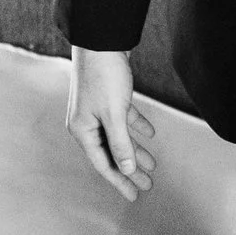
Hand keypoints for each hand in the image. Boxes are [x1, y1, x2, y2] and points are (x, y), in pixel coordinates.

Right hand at [66, 46, 156, 200]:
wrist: (101, 39)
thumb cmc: (103, 75)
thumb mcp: (114, 114)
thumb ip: (120, 144)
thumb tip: (126, 169)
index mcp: (82, 131)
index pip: (104, 164)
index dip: (120, 181)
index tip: (135, 195)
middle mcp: (87, 123)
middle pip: (112, 153)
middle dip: (130, 170)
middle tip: (148, 185)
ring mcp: (97, 111)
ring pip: (119, 137)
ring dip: (135, 150)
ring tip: (152, 164)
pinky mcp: (108, 98)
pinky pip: (123, 119)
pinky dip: (136, 126)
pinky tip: (150, 133)